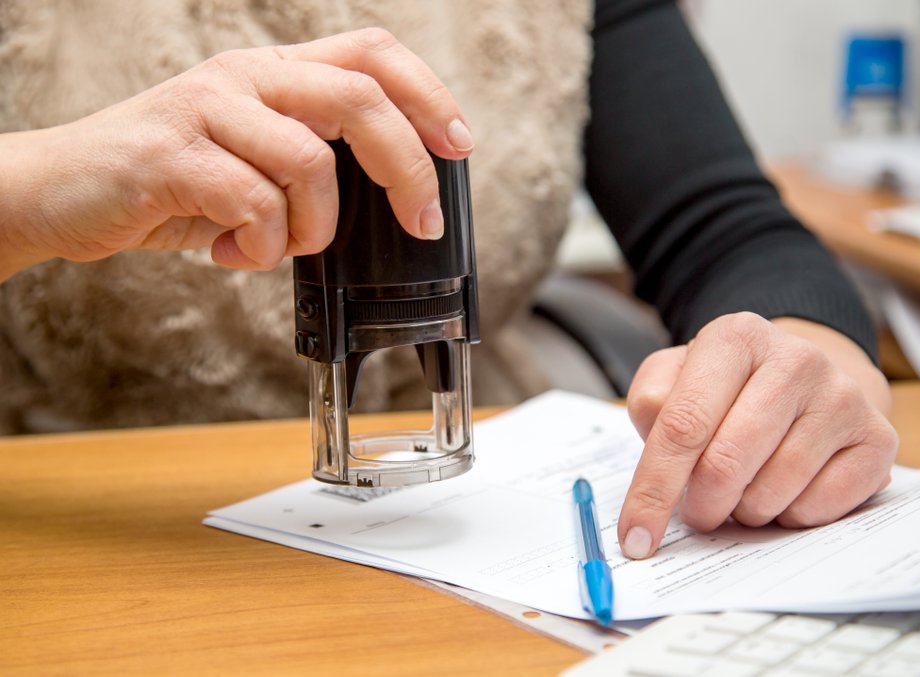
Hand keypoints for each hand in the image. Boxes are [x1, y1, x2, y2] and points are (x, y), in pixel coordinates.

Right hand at [0, 28, 473, 279]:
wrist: (61, 192)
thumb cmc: (168, 184)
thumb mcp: (252, 161)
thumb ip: (312, 161)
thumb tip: (390, 195)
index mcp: (273, 74)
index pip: (372, 54)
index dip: (427, 95)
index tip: (459, 145)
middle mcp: (246, 78)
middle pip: (361, 98)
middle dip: (408, 170)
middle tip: (419, 221)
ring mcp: (207, 110)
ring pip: (310, 162)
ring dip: (312, 228)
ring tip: (273, 245)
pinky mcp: (172, 154)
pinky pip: (253, 204)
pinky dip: (257, 247)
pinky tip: (230, 252)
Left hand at [617, 312, 896, 558]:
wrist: (806, 380)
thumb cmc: (727, 389)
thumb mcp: (676, 378)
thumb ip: (651, 406)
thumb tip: (657, 464)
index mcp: (736, 337)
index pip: (683, 423)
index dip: (654, 488)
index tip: (635, 537)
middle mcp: (796, 359)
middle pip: (726, 463)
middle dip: (702, 505)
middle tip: (699, 511)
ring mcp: (843, 397)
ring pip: (773, 492)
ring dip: (745, 511)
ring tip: (743, 489)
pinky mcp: (878, 438)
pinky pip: (819, 508)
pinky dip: (790, 516)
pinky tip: (785, 491)